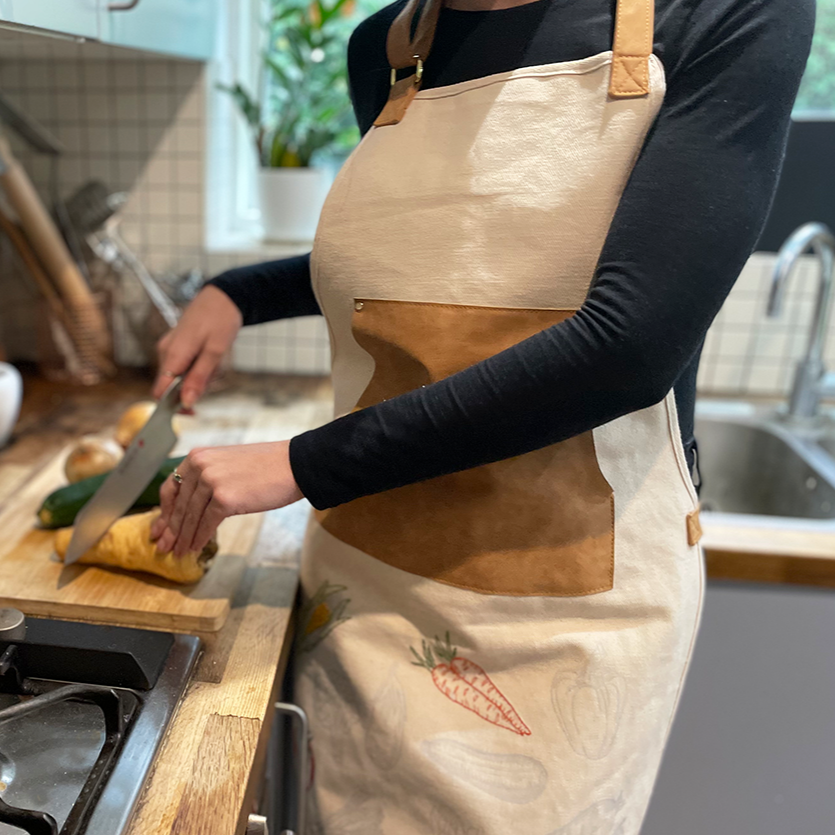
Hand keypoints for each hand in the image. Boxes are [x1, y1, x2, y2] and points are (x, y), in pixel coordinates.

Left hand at [150, 441, 303, 555]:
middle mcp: (200, 466)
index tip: (159, 527)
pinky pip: (206, 524)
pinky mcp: (224, 499)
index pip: (172, 487)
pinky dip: (199, 538)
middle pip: (180, 506)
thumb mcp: (228, 463)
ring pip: (190, 517)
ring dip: (183, 538)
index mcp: (199, 457)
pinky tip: (195, 548)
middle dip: (170, 530)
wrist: (294, 465)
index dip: (165, 511)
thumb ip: (208, 478)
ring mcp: (211, 482)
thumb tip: (193, 506)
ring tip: (178, 552)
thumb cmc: (267, 466)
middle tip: (163, 547)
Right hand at [153, 285, 242, 408]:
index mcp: (173, 355)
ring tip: (215, 359)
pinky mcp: (175, 345)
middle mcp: (165, 352)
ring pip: (179, 377)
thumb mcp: (215, 352)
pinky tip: (210, 355)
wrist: (222, 296)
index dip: (172, 406)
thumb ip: (199, 378)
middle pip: (172, 386)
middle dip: (193, 388)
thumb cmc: (220, 321)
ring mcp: (169, 347)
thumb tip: (186, 402)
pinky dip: (197, 367)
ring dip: (198, 377)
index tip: (193, 412)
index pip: (159, 392)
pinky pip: (183, 366)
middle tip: (215, 374)